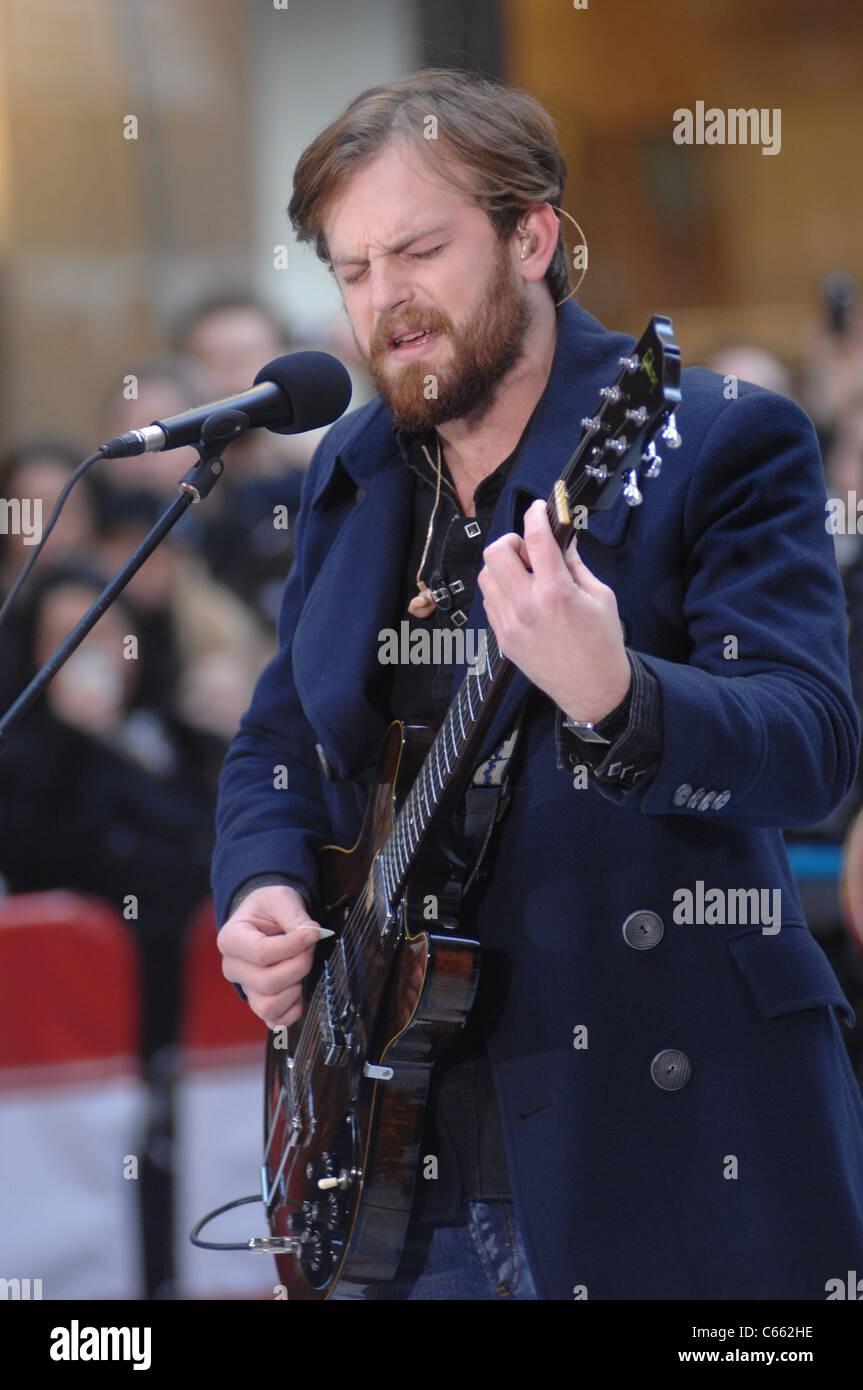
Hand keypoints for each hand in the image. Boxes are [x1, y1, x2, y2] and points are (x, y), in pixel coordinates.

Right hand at [218, 884, 329, 1029]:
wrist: (264, 919)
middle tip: (309, 949)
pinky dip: (293, 1009)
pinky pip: (276, 1021)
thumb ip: (295, 914)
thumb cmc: (268, 908)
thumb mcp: (280, 898)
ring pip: (268, 1007)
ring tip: (301, 967)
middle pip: (266, 983)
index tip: (314, 933)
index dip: (292, 946)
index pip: (261, 953)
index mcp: (231, 939)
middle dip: (298, 966)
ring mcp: (245, 988)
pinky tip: (299, 987)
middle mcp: (233, 968)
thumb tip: (311, 933)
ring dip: (295, 990)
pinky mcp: (259, 1003)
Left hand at [477, 498, 630, 723]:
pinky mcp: (503, 639)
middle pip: (496, 553)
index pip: (536, 538)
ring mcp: (510, 624)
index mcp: (555, 592)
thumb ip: (575, 565)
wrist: (593, 690)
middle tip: (530, 550)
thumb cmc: (602, 643)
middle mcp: (526, 606)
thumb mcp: (599, 596)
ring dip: (503, 568)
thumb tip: (562, 539)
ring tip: (526, 576)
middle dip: (512, 541)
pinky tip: (522, 598)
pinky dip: (501, 591)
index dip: (536, 515)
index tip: (539, 509)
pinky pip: (489, 602)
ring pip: (486, 577)